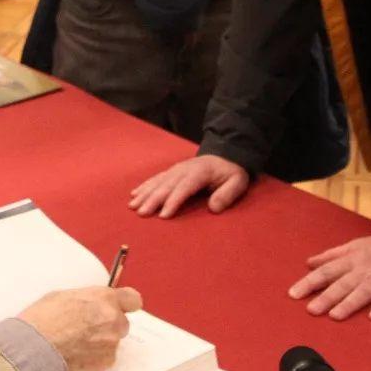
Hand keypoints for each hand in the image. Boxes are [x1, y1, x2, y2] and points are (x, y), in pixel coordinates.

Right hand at [18, 286, 142, 370]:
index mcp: (104, 298)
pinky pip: (104, 360)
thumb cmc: (41, 320)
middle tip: (86, 329)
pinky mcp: (104, 365)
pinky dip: (93, 360)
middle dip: (108, 326)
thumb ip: (86, 299)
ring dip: (100, 344)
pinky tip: (75, 356)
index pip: (132, 299)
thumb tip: (90, 305)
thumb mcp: (62, 296)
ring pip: (112, 343)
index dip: (125, 304)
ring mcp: (111, 344)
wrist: (32, 349)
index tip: (121, 307)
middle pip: (121, 323)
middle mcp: (113, 320)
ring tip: (75, 345)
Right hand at [129, 155, 249, 217]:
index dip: (173, 201)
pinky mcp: (172, 171)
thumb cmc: (231, 172)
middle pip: (166, 185)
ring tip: (133, 206)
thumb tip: (213, 208)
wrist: (226, 154)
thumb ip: (227, 194)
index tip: (164, 215)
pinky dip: (144, 186)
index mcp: (200, 172)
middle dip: (153, 199)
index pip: (184, 188)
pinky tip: (134, 193)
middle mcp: (184, 169)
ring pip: (158, 182)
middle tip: (142, 213)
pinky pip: (156, 178)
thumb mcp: (238, 182)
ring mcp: (176, 169)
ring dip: (145, 193)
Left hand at [289, 236, 370, 321]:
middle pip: (343, 283)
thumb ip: (331, 256)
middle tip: (311, 310)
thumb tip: (308, 263)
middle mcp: (364, 269)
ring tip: (335, 315)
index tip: (293, 294)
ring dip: (349, 303)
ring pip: (364, 291)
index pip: (326, 271)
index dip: (310, 282)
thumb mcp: (353, 246)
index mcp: (352, 259)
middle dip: (326, 296)